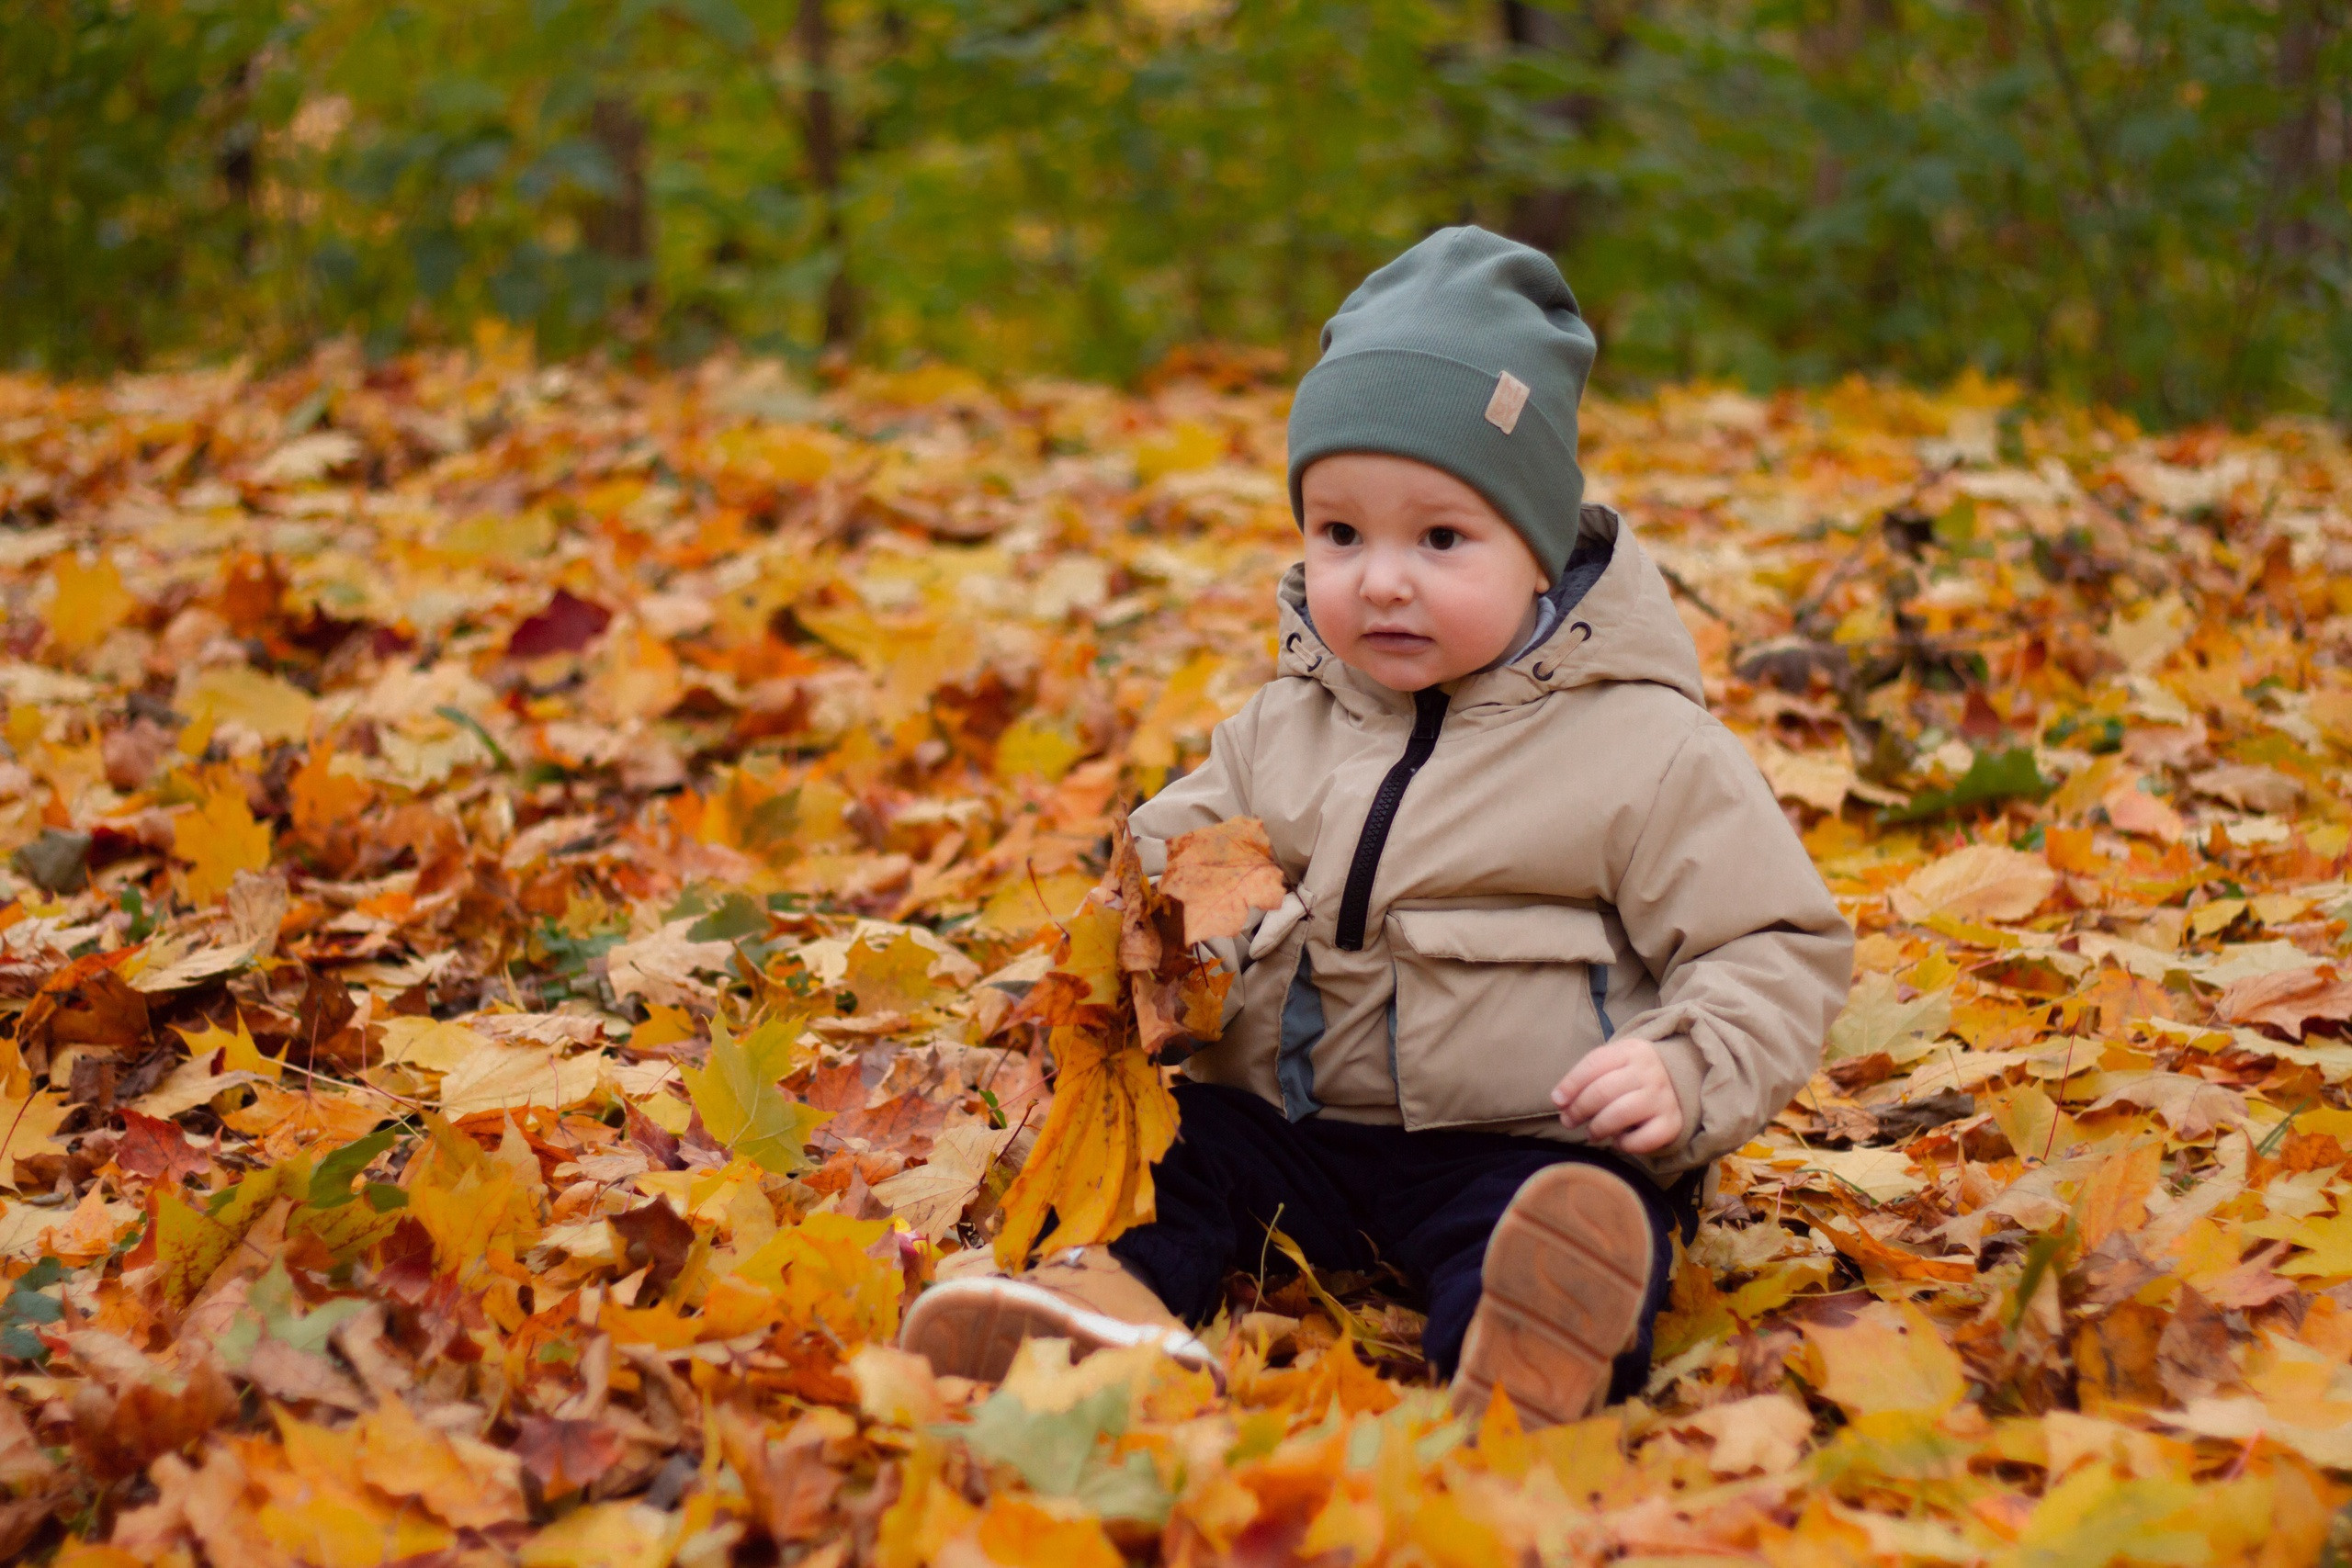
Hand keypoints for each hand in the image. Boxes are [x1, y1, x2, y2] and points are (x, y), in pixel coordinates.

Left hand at [1551, 1039, 1684, 1154]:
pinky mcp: (1673, 1122)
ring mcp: (1663, 1097)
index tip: (1557, 1102)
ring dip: (1598, 1128)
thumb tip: (1559, 1101)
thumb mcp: (1613, 1063)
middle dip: (1578, 1109)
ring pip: (1620, 1115)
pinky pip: (1643, 1139)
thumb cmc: (1632, 1075)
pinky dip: (1626, 1144)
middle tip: (1569, 1121)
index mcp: (1631, 1050)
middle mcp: (1649, 1072)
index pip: (1594, 1064)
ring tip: (1591, 1133)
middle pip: (1603, 1091)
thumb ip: (1587, 1077)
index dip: (1570, 1085)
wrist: (1679, 1081)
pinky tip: (1619, 1141)